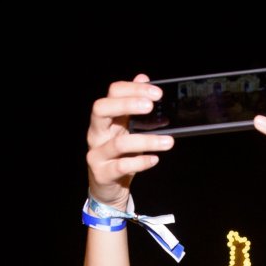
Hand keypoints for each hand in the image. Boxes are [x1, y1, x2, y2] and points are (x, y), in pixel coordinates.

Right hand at [86, 74, 175, 209]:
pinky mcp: (102, 173)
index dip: (133, 89)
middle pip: (101, 109)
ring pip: (119, 143)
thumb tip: (143, 76)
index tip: (157, 93)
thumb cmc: (119, 155)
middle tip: (151, 107)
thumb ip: (132, 104)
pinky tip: (154, 159)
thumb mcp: (125, 127)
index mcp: (104, 118)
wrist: (107, 188)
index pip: (112, 93)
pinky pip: (122, 166)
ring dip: (147, 141)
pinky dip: (141, 162)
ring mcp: (97, 154)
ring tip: (169, 142)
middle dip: (126, 104)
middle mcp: (96, 133)